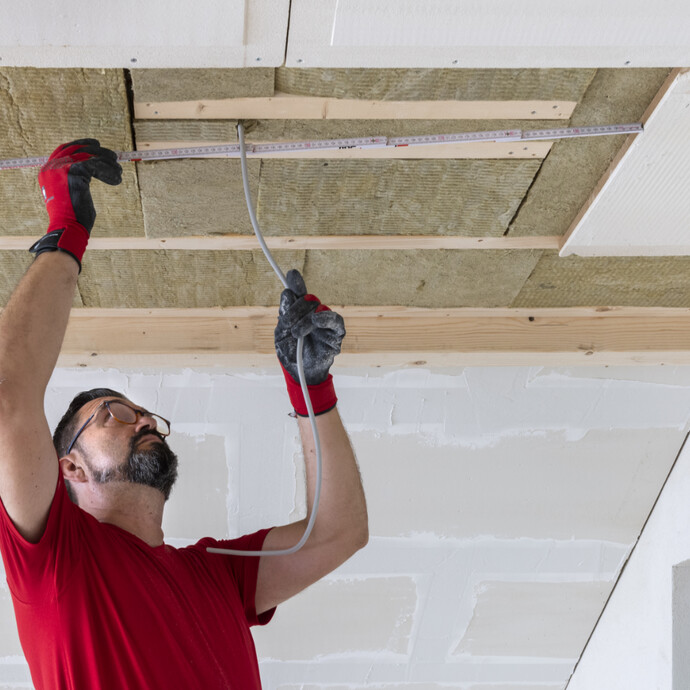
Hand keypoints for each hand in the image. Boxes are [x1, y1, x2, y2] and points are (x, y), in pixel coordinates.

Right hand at [29, 139, 121, 268]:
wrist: (67, 227)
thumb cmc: (73, 217)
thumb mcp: (70, 193)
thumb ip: (75, 179)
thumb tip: (91, 168)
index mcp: (48, 170)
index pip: (65, 149)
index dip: (81, 144)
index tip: (97, 144)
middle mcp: (52, 167)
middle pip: (77, 149)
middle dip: (98, 152)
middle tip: (114, 157)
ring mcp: (60, 168)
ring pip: (88, 156)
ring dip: (107, 162)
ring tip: (118, 171)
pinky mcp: (72, 172)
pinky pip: (95, 165)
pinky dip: (108, 171)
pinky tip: (116, 180)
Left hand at [275, 270, 344, 385]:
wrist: (299, 373)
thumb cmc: (291, 353)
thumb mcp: (281, 333)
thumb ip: (284, 314)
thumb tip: (287, 293)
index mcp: (298, 313)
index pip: (299, 294)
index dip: (296, 283)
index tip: (291, 274)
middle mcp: (313, 314)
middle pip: (308, 300)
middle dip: (295, 309)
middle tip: (287, 322)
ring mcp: (325, 323)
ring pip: (319, 307)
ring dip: (306, 317)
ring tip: (297, 332)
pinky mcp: (336, 333)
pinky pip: (336, 320)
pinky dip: (326, 317)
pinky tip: (316, 321)